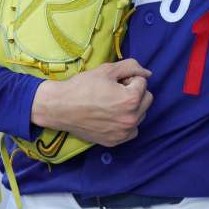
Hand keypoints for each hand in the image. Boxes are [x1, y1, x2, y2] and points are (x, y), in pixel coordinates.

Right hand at [30, 58, 153, 146]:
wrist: (60, 107)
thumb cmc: (83, 86)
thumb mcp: (107, 69)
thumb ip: (132, 67)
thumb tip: (148, 73)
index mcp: (131, 99)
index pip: (142, 82)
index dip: (128, 78)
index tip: (113, 82)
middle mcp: (131, 119)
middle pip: (146, 99)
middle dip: (134, 92)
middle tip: (114, 91)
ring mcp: (124, 133)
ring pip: (141, 114)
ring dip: (132, 107)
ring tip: (111, 103)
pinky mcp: (116, 141)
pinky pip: (132, 130)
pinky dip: (126, 122)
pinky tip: (111, 116)